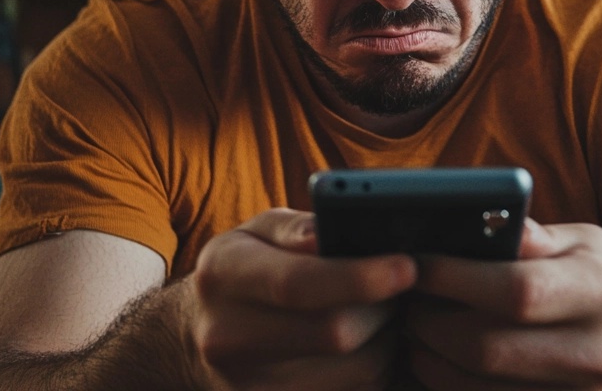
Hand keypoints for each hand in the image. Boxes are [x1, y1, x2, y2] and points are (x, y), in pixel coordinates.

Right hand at [190, 208, 417, 390]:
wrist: (194, 336)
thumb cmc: (242, 272)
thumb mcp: (255, 232)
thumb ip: (295, 228)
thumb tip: (328, 231)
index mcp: (224, 276)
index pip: (297, 283)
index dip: (359, 277)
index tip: (407, 267)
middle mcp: (227, 337)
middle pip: (336, 334)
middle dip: (384, 308)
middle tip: (400, 287)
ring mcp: (248, 388)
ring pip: (356, 371)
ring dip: (385, 340)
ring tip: (380, 314)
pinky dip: (375, 370)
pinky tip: (368, 345)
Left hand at [404, 219, 601, 390]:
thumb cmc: (594, 284)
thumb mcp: (582, 245)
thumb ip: (533, 236)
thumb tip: (486, 221)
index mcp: (599, 292)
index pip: (516, 290)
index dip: (454, 278)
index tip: (416, 264)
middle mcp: (596, 353)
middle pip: (486, 348)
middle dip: (430, 322)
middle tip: (405, 300)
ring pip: (474, 387)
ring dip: (429, 357)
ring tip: (413, 327)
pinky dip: (446, 383)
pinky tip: (434, 358)